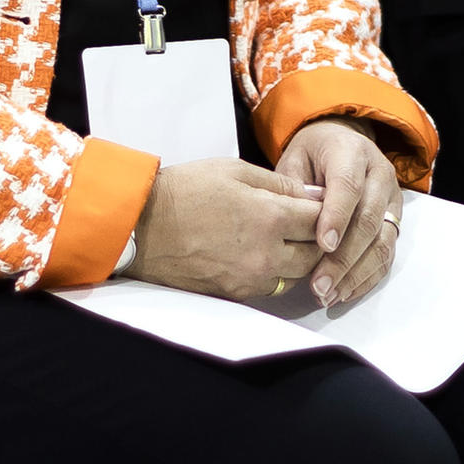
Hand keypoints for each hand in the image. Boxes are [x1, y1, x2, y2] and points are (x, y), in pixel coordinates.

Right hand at [125, 157, 326, 304]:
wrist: (140, 226)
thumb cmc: (184, 191)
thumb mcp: (233, 170)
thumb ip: (277, 183)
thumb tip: (308, 194)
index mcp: (270, 217)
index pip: (320, 219)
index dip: (323, 209)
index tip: (318, 204)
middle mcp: (267, 254)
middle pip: (315, 253)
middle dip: (316, 238)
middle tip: (305, 224)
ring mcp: (250, 278)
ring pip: (295, 276)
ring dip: (297, 260)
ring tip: (283, 241)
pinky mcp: (234, 294)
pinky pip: (269, 287)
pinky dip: (272, 273)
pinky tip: (259, 256)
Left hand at [275, 117, 403, 306]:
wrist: (341, 144)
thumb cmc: (313, 155)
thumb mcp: (294, 158)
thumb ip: (294, 188)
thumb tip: (294, 223)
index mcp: (353, 153)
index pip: (349, 186)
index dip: (337, 216)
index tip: (323, 244)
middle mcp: (380, 175)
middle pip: (368, 221)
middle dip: (343, 258)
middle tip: (319, 284)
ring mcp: (391, 201)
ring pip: (381, 243)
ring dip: (355, 274)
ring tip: (328, 295)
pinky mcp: (393, 223)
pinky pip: (386, 255)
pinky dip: (365, 278)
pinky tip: (343, 292)